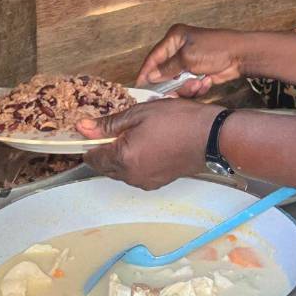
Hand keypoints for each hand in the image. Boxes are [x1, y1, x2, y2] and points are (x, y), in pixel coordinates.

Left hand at [77, 100, 224, 189]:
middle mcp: (131, 176)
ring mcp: (145, 182)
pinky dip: (135, 162)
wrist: (212, 137)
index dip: (89, 142)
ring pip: (120, 171)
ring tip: (135, 134)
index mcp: (123, 158)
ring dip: (120, 156)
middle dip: (105, 149)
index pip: (92, 157)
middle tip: (116, 128)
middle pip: (104, 167)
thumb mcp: (140, 113)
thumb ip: (109, 124)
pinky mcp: (157, 182)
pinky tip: (147, 144)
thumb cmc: (179, 121)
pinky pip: (136, 174)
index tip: (92, 130)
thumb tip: (84, 128)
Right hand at [136, 24, 246, 97]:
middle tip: (173, 93)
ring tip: (198, 83)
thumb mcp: (187, 57)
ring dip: (187, 87)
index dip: (146, 72)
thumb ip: (167, 68)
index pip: (154, 56)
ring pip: (177, 83)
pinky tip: (206, 82)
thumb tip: (151, 77)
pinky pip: (190, 86)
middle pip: (165, 72)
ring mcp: (189, 62)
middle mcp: (179, 49)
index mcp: (174, 38)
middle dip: (171, 84)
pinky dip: (197, 87)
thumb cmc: (215, 50)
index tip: (139, 86)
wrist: (241, 56)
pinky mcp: (198, 73)